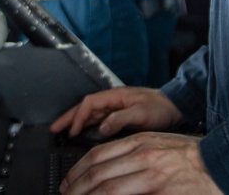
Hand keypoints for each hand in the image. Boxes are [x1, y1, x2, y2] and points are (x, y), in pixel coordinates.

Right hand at [51, 87, 182, 137]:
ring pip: (90, 113)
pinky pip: (97, 119)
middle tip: (54, 129)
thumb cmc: (161, 108)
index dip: (78, 116)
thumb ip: (121, 119)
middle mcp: (113, 100)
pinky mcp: (119, 114)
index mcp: (116, 95)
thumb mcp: (142, 113)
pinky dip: (86, 125)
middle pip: (85, 107)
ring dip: (75, 121)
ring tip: (62, 131)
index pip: (90, 103)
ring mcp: (115, 107)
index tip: (71, 131)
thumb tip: (101, 127)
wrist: (175, 107)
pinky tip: (82, 132)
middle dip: (68, 117)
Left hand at [59, 132, 221, 194]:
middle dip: (76, 187)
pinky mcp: (159, 190)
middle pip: (97, 172)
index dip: (78, 170)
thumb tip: (109, 170)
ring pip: (107, 188)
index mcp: (140, 142)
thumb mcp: (159, 147)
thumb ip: (134, 156)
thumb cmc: (192, 158)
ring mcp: (150, 174)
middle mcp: (142, 155)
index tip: (69, 182)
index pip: (98, 154)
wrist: (223, 164)